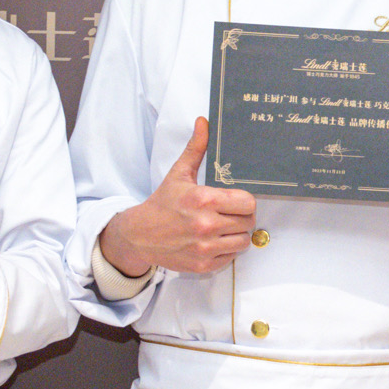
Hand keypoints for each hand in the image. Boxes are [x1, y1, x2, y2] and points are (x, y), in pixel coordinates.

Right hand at [100, 117, 257, 278]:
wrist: (139, 235)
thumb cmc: (162, 203)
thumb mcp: (179, 174)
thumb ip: (196, 148)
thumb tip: (204, 122)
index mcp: (203, 199)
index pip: (248, 202)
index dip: (245, 202)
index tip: (235, 201)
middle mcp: (206, 224)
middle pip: (248, 222)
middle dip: (241, 218)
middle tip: (228, 214)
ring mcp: (205, 247)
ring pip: (243, 242)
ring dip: (236, 235)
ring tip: (222, 228)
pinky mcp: (203, 265)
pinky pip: (231, 258)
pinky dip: (226, 251)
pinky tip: (213, 242)